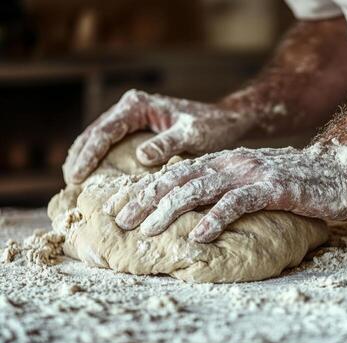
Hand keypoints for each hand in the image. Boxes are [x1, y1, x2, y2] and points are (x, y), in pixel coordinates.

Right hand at [63, 89, 250, 183]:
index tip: (76, 176)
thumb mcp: (192, 135)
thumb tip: (142, 156)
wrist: (224, 120)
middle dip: (80, 155)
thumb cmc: (211, 126)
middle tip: (69, 181)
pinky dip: (100, 155)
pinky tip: (94, 172)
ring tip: (74, 179)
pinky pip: (112, 141)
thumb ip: (168, 144)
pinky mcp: (139, 127)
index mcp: (139, 105)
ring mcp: (134, 116)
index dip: (89, 155)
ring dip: (86, 155)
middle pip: (96, 132)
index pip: (105, 131)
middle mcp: (132, 107)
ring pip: (100, 136)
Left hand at [103, 146, 346, 242]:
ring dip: (171, 208)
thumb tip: (194, 209)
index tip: (121, 206)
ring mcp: (253, 173)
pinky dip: (215, 218)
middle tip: (121, 220)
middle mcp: (233, 162)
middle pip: (180, 177)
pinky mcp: (274, 187)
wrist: (340, 171)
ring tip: (148, 230)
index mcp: (225, 161)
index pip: (176, 171)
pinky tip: (198, 235)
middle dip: (146, 199)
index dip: (146, 188)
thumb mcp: (253, 180)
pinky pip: (238, 203)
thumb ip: (226, 188)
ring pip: (201, 188)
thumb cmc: (295, 180)